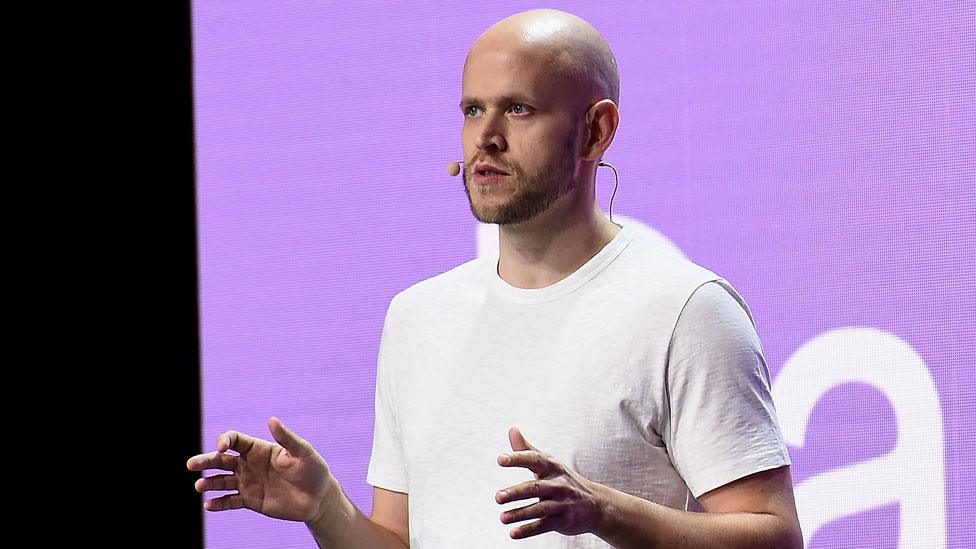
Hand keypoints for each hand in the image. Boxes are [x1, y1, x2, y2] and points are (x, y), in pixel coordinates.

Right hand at [186, 417, 333, 522]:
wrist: (318, 498)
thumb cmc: (313, 470)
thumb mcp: (303, 452)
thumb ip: (287, 438)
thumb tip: (271, 420)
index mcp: (260, 449)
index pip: (235, 440)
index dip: (225, 440)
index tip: (221, 447)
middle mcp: (250, 465)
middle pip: (222, 460)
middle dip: (206, 460)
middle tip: (191, 464)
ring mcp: (249, 483)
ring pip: (222, 481)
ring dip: (209, 482)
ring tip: (199, 485)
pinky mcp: (251, 501)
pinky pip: (230, 502)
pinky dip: (218, 504)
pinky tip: (209, 505)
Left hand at [495, 427, 603, 539]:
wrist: (597, 505)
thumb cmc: (565, 481)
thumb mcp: (549, 463)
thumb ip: (527, 449)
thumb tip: (512, 429)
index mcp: (552, 467)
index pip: (535, 459)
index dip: (517, 458)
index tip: (500, 459)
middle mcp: (558, 484)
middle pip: (536, 487)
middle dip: (516, 492)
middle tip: (497, 497)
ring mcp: (562, 503)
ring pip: (540, 508)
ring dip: (520, 513)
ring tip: (503, 517)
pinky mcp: (564, 520)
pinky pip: (544, 525)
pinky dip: (529, 530)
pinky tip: (514, 533)